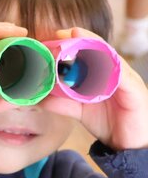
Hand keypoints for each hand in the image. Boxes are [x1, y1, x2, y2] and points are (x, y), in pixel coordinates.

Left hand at [38, 27, 147, 150]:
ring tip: (78, 37)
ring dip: (94, 47)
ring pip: (111, 59)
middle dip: (83, 39)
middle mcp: (117, 74)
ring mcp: (128, 81)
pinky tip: (98, 62)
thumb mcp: (81, 111)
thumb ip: (64, 103)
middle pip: (101, 50)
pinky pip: (123, 78)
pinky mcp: (135, 93)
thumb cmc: (109, 123)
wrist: (128, 145)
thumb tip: (41, 98)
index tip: (56, 35)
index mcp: (105, 75)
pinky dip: (110, 69)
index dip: (76, 42)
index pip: (91, 53)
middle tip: (63, 32)